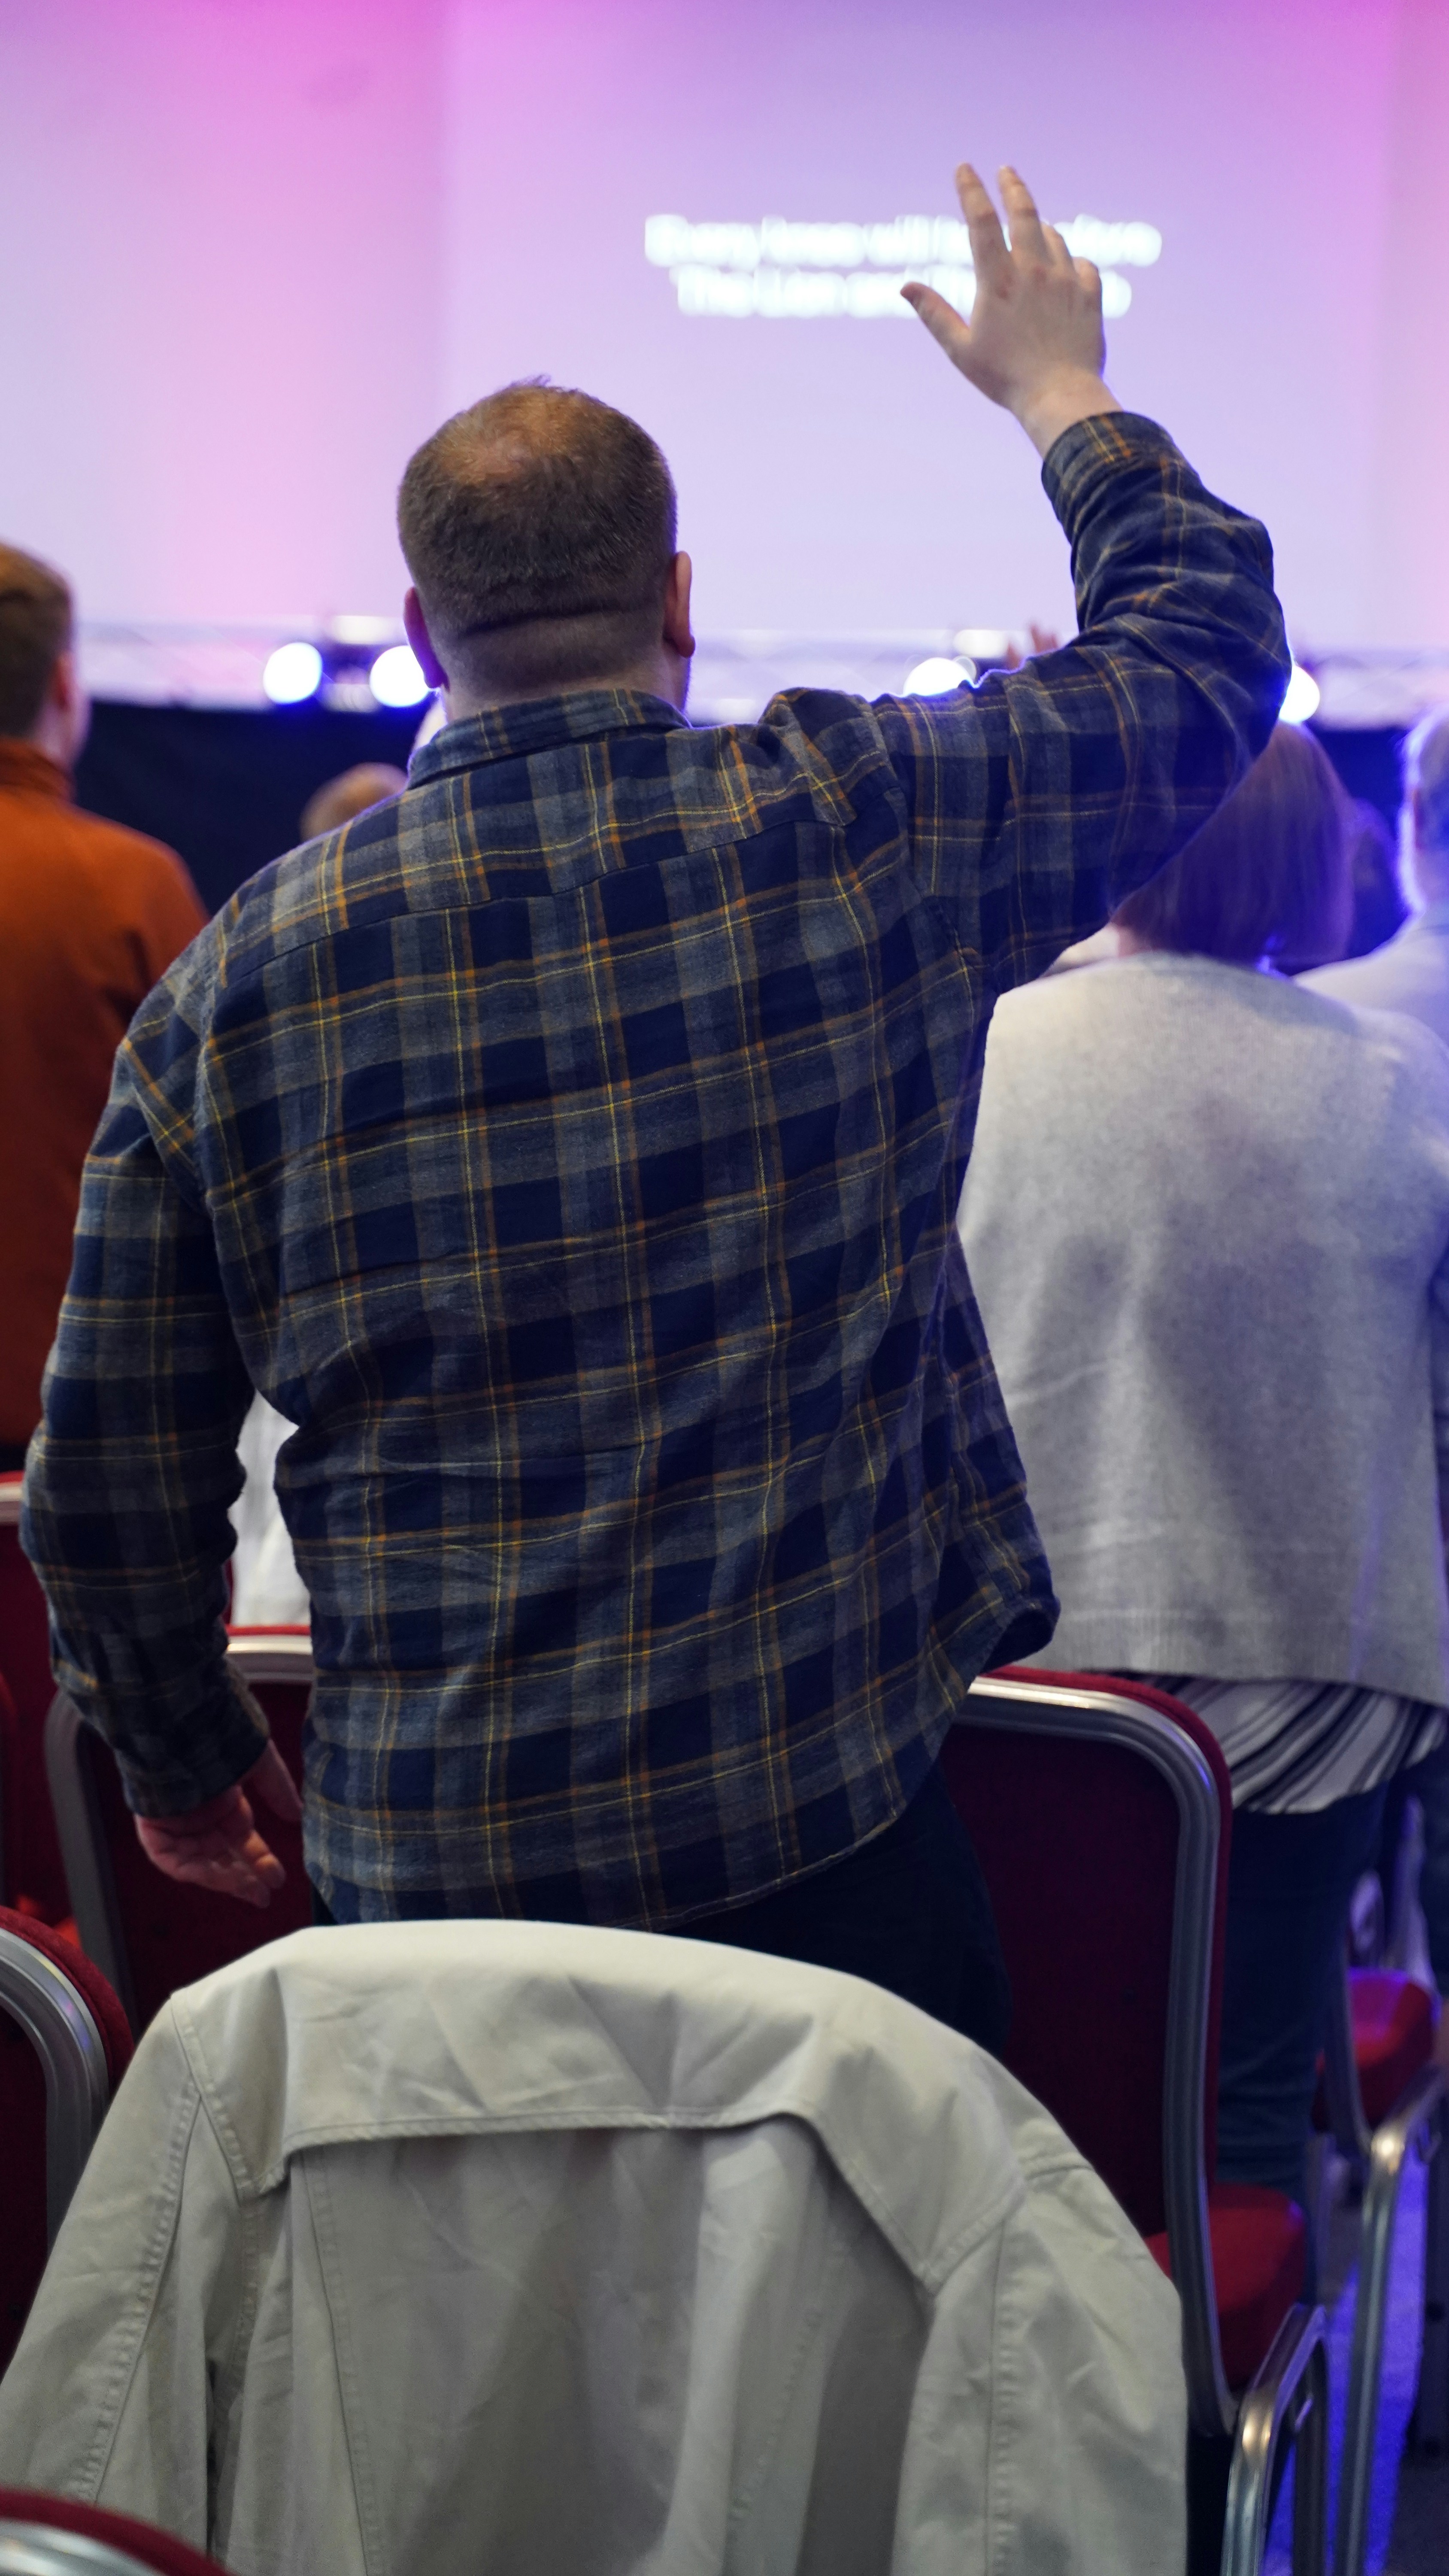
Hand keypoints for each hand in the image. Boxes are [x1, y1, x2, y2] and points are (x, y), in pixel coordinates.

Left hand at [134, 1740, 302, 1909]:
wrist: (180, 1724)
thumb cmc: (220, 1737)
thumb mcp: (259, 1763)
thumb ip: (278, 1790)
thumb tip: (299, 1815)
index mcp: (224, 1803)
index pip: (243, 1841)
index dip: (260, 1861)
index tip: (278, 1879)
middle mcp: (201, 1817)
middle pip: (222, 1858)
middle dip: (243, 1878)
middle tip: (263, 1895)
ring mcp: (177, 1824)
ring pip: (199, 1863)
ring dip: (222, 1878)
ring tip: (247, 1887)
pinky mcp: (154, 1828)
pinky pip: (171, 1860)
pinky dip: (193, 1870)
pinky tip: (214, 1876)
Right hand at [903, 164, 1121, 456]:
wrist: (1060, 397)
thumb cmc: (1005, 379)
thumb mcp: (961, 350)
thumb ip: (934, 314)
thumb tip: (905, 287)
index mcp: (997, 281)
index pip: (980, 220)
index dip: (970, 189)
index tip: (964, 168)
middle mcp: (1033, 271)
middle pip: (1024, 212)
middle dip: (1012, 186)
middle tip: (1007, 171)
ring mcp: (1066, 280)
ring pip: (1054, 237)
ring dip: (1041, 229)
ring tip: (1035, 230)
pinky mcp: (1091, 295)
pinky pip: (1084, 264)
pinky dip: (1073, 262)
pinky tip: (1068, 269)